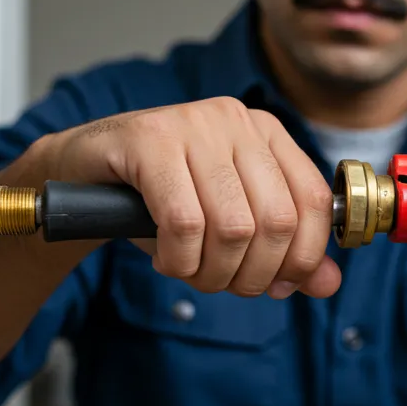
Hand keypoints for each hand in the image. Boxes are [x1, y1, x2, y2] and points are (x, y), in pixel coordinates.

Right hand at [36, 97, 340, 297]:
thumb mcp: (228, 225)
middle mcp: (234, 119)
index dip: (302, 258)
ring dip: (212, 272)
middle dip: (251, 274)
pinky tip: (165, 259)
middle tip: (220, 283)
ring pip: (233, 227)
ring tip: (189, 271)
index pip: (312, 201)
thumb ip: (282, 253)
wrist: (79, 174)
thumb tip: (328, 283)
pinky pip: (183, 222)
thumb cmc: (157, 199)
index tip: (277, 285)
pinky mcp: (148, 139)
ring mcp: (192, 124)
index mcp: (265, 132)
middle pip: (276, 221)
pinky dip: (179, 260)